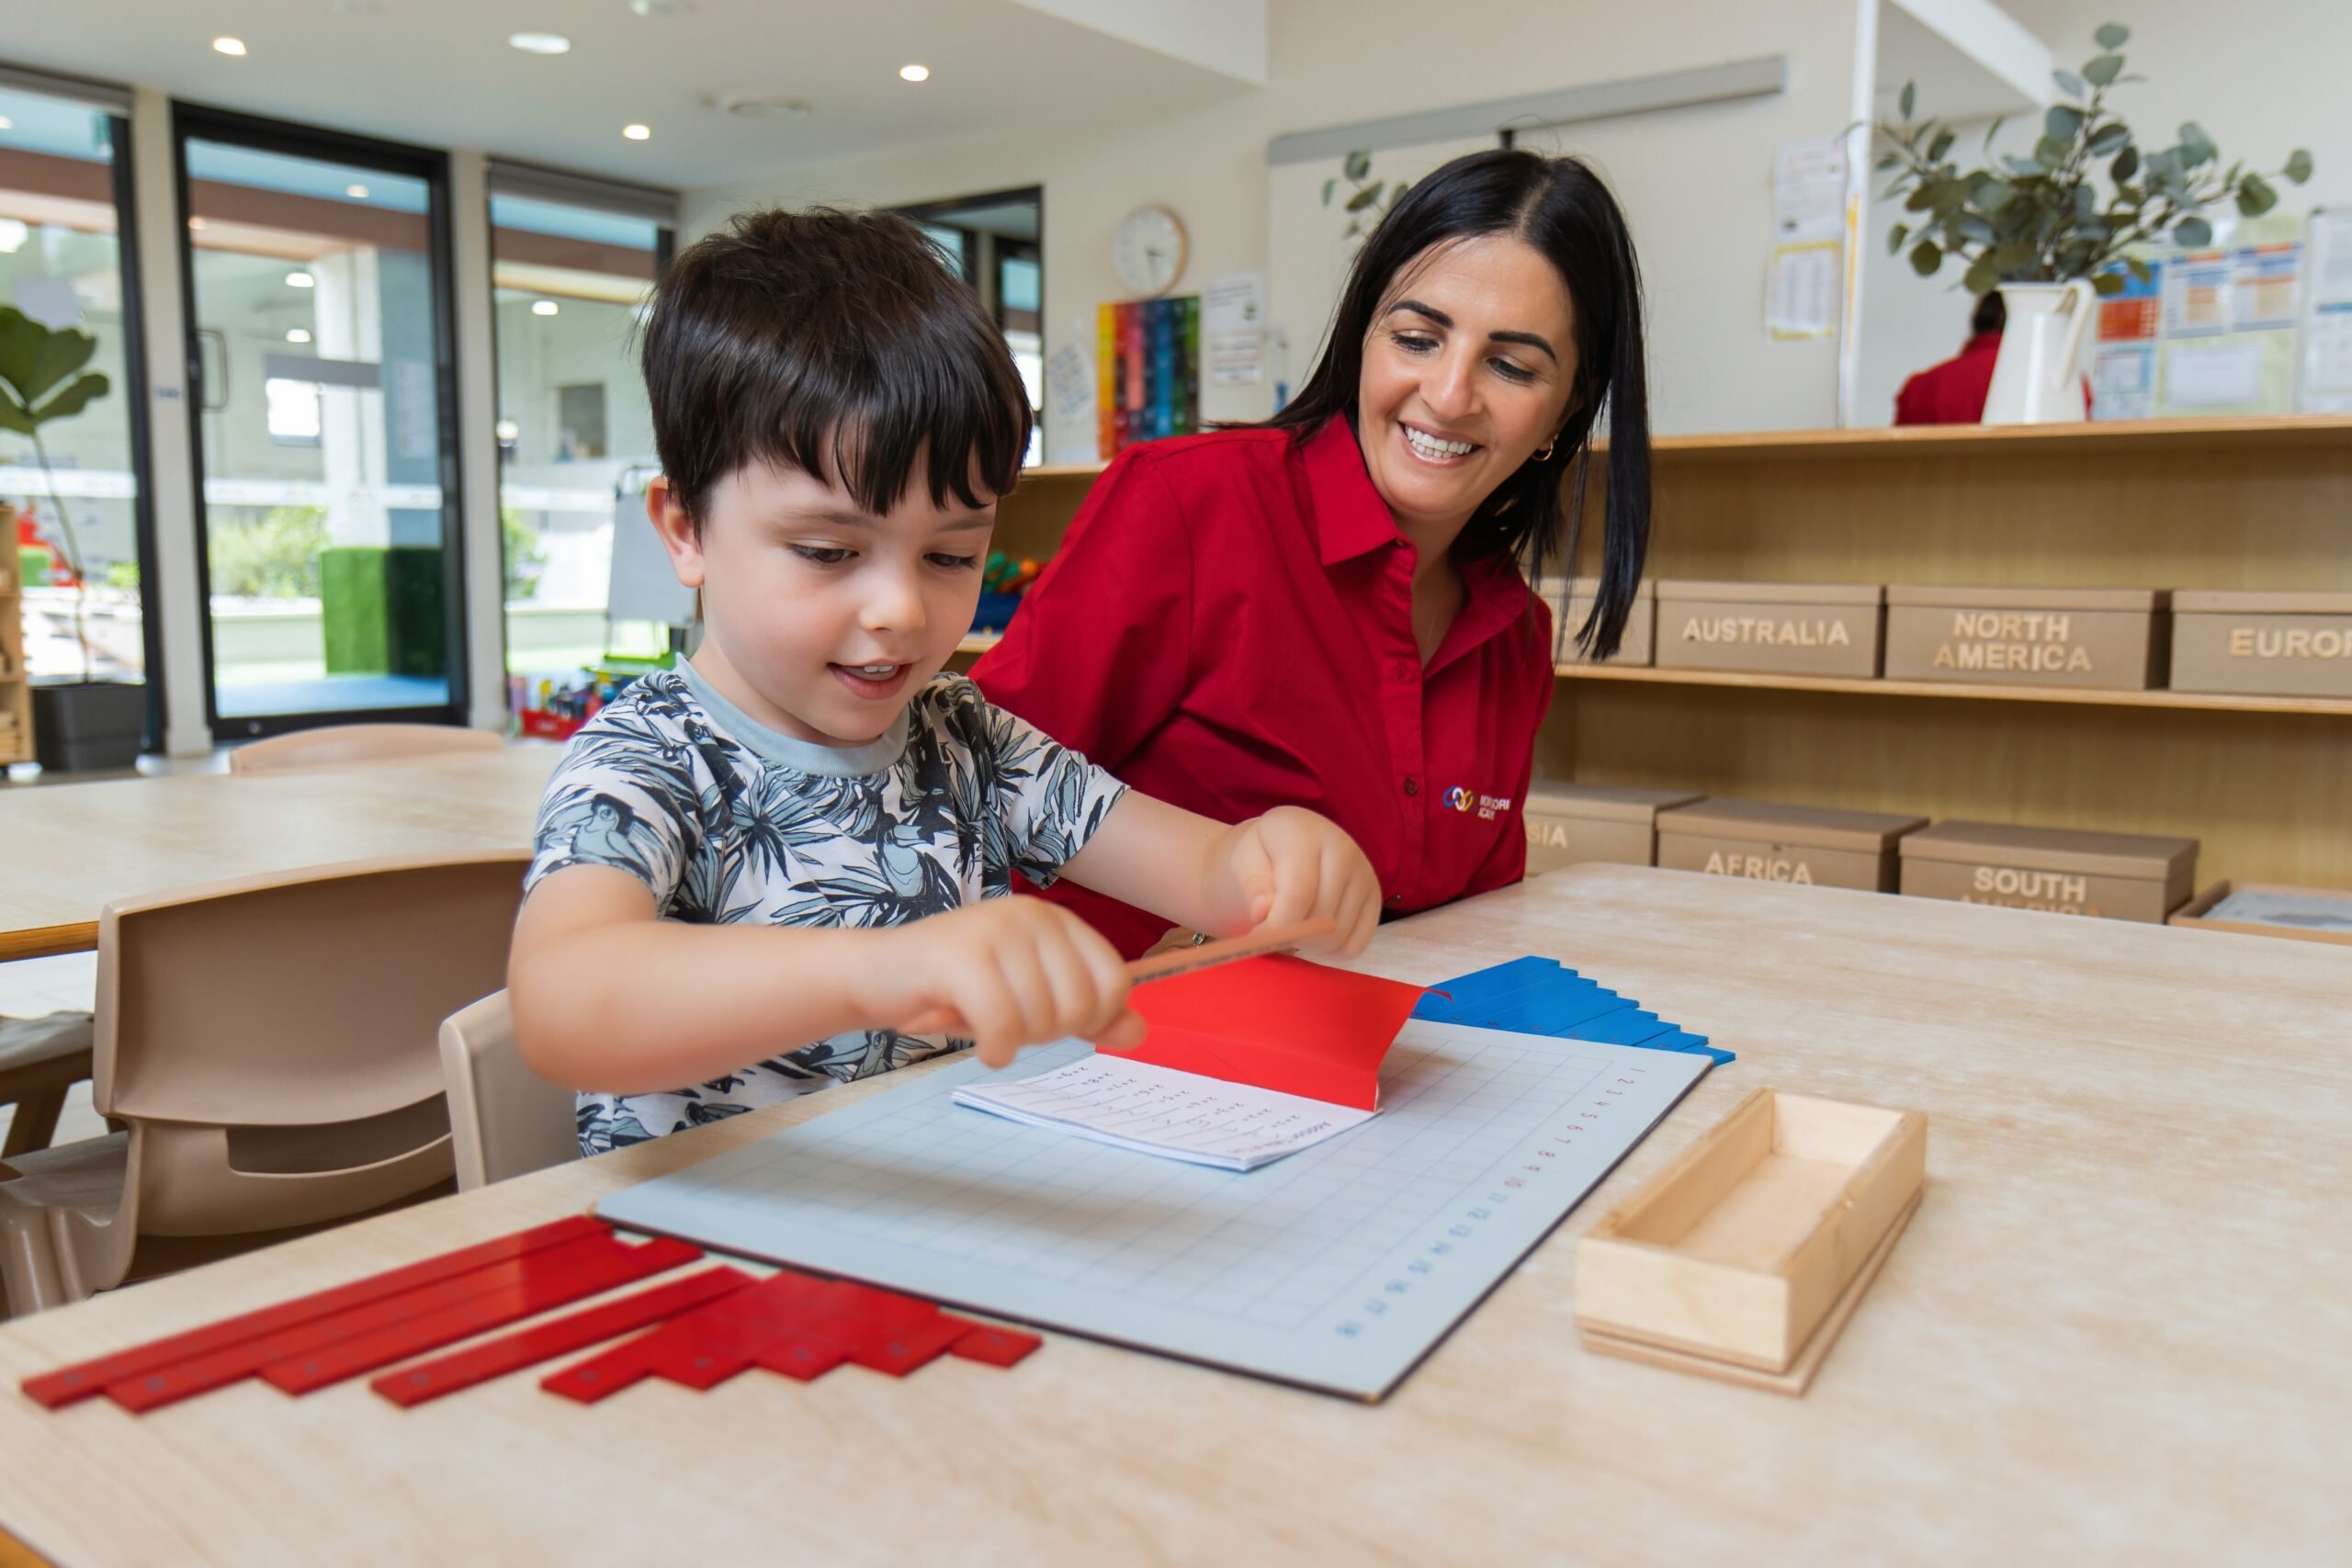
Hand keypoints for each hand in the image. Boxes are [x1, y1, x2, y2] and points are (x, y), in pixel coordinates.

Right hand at [870, 897, 1144, 1068]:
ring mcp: (995, 930)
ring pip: (1041, 1019)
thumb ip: (1087, 1015)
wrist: (876, 976)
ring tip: (983, 1021)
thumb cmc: (958, 991)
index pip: (1114, 981)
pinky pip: (1002, 1024)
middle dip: (1047, 1033)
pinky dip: (995, 1050)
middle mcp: (1031, 915)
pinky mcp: (960, 956)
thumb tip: (1137, 1033)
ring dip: (1014, 1041)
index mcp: (1056, 920)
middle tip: (1007, 1022)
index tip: (1050, 1020)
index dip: (1091, 1019)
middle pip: (1081, 1004)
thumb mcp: (1032, 1001)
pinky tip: (982, 1046)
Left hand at [1204, 806, 1379, 957]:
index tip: (1258, 936)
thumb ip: (1250, 883)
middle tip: (1272, 929)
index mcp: (1306, 833)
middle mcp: (1343, 848)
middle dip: (1290, 935)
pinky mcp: (1375, 898)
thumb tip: (1262, 912)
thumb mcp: (1242, 858)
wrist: (1282, 847)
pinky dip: (1330, 950)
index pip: (1298, 893)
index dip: (1276, 925)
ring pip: (1338, 936)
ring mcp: (1365, 873)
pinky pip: (1355, 945)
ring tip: (1291, 925)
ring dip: (1308, 945)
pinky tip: (1313, 933)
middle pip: (1320, 918)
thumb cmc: (1259, 854)